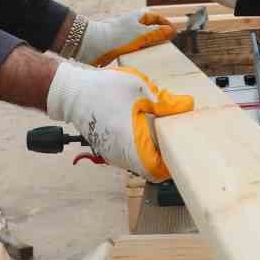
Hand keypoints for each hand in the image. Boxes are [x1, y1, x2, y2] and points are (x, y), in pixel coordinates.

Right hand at [45, 62, 194, 181]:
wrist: (73, 92)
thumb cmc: (103, 89)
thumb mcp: (139, 89)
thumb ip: (165, 102)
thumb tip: (186, 107)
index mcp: (130, 143)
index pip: (158, 170)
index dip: (173, 161)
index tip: (182, 147)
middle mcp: (121, 154)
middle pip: (152, 166)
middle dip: (166, 152)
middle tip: (176, 134)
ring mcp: (113, 153)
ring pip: (141, 159)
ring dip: (153, 147)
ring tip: (161, 127)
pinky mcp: (109, 147)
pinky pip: (131, 152)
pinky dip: (141, 143)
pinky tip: (145, 124)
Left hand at [76, 11, 176, 66]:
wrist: (93, 45)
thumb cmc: (117, 35)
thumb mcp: (141, 34)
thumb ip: (158, 32)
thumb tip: (172, 30)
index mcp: (139, 17)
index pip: (157, 18)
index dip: (166, 25)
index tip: (175, 34)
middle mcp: (133, 25)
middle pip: (151, 31)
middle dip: (160, 38)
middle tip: (170, 48)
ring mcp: (127, 37)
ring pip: (144, 43)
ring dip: (151, 49)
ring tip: (160, 58)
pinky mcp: (121, 48)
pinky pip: (135, 52)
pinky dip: (141, 56)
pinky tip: (146, 63)